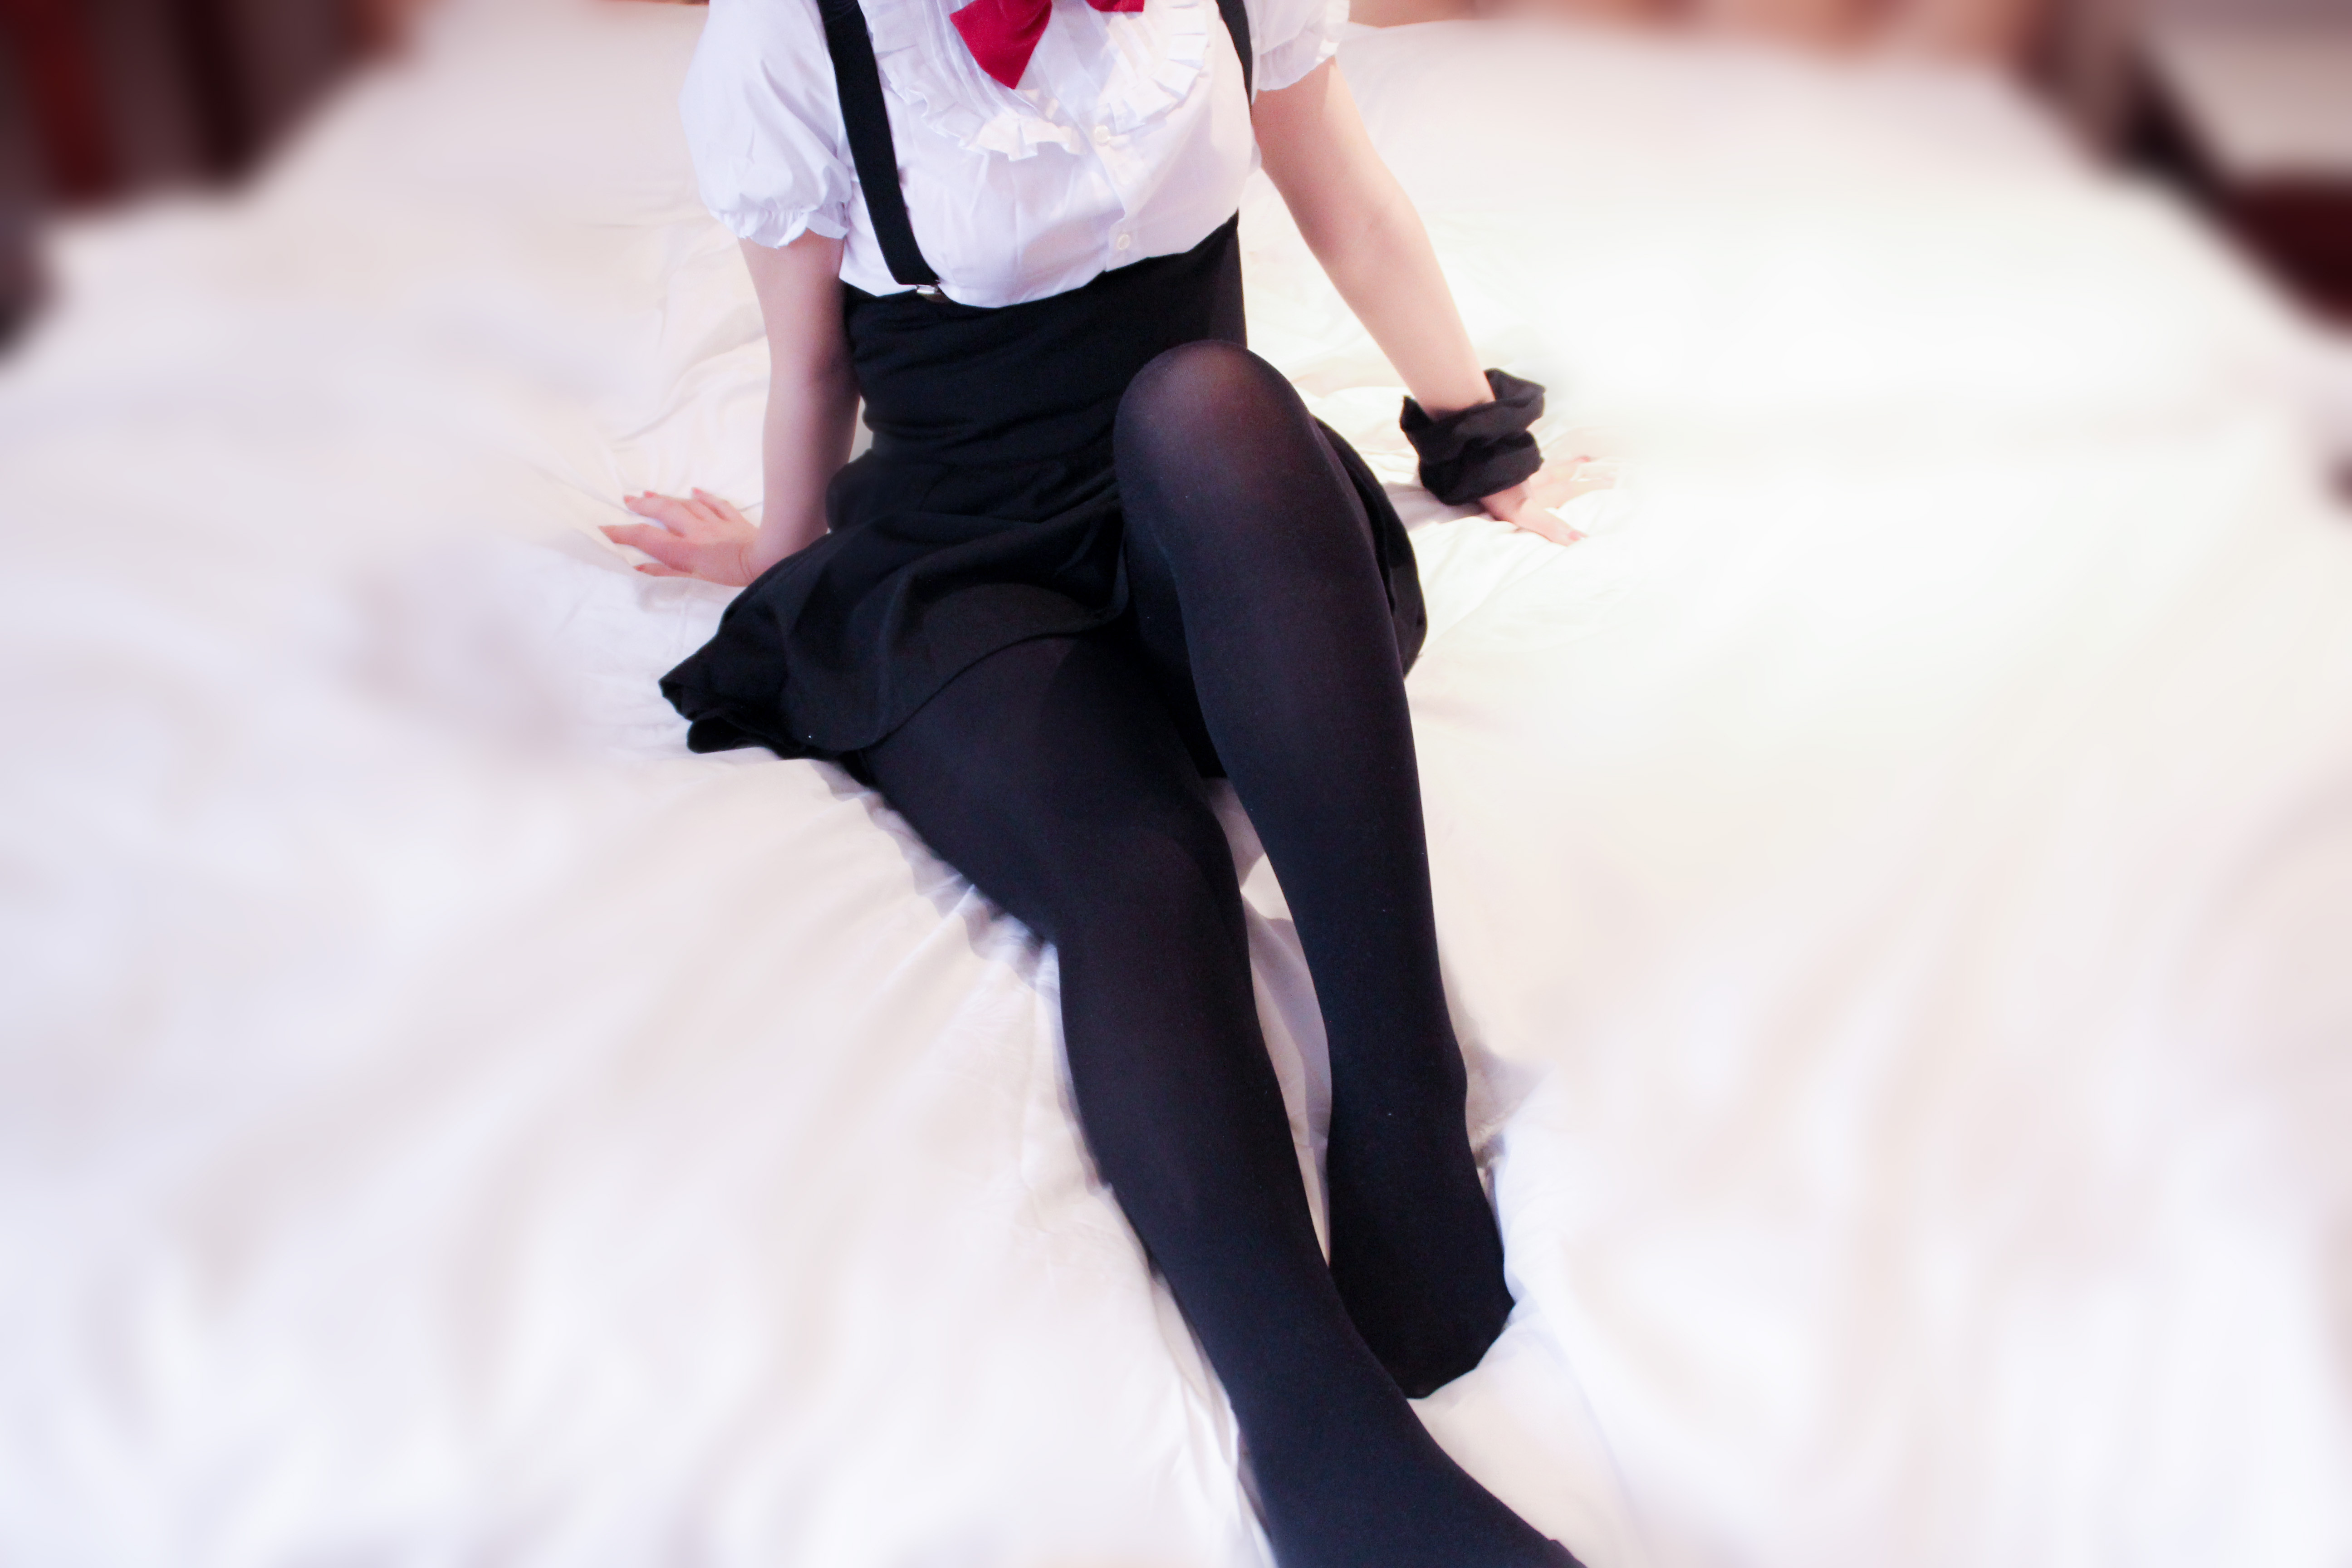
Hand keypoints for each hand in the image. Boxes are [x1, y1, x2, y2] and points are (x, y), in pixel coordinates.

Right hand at [600, 490, 760, 585]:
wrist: (771, 560)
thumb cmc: (734, 576)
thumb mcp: (697, 581)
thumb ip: (668, 572)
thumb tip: (641, 567)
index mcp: (685, 549)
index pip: (646, 537)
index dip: (622, 532)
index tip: (603, 528)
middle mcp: (696, 531)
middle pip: (664, 512)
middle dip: (643, 506)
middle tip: (627, 500)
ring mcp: (716, 522)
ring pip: (686, 504)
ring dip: (666, 498)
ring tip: (649, 494)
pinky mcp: (734, 520)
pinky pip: (716, 503)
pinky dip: (704, 496)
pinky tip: (695, 490)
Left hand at [1479, 456, 1613, 545]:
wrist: (1469, 466)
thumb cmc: (1496, 491)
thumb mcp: (1524, 513)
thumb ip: (1550, 525)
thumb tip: (1580, 540)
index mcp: (1541, 492)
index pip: (1570, 489)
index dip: (1591, 485)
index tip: (1613, 478)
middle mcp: (1532, 480)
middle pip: (1559, 474)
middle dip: (1575, 471)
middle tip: (1590, 462)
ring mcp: (1516, 475)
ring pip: (1542, 468)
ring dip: (1556, 465)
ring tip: (1568, 461)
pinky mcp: (1500, 471)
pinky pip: (1522, 467)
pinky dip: (1531, 465)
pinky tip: (1527, 465)